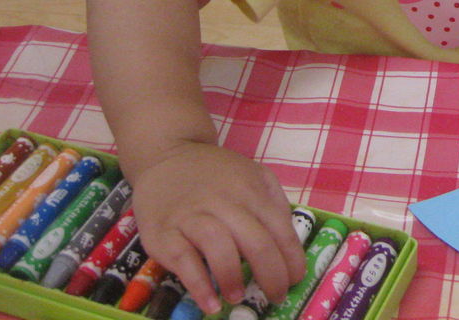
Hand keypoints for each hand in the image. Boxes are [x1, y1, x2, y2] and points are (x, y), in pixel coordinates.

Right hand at [126, 140, 306, 314]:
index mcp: (250, 191)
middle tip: (275, 297)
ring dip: (233, 278)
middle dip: (271, 275)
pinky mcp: (163, 232)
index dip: (291, 259)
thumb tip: (289, 241)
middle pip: (255, 241)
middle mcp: (224, 202)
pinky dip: (198, 285)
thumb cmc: (215, 173)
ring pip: (219, 247)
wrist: (166, 156)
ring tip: (239, 298)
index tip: (295, 280)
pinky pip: (183, 260)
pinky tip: (210, 303)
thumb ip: (273, 202)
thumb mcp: (253, 174)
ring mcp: (192, 216)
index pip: (280, 229)